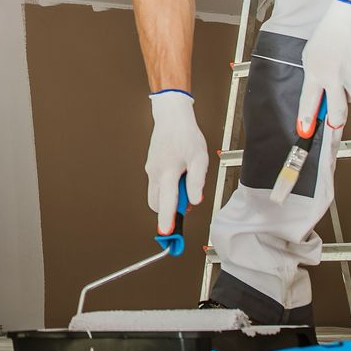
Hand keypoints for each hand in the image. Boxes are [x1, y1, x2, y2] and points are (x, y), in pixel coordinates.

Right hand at [145, 89, 206, 233]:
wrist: (171, 117)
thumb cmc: (185, 135)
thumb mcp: (199, 158)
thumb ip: (196, 181)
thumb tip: (195, 200)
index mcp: (167, 171)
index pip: (167, 201)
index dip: (167, 219)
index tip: (166, 233)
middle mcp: (155, 173)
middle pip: (158, 204)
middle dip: (171, 209)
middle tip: (188, 199)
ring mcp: (150, 171)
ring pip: (157, 195)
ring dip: (170, 198)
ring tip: (185, 181)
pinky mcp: (151, 168)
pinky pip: (158, 186)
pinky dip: (168, 188)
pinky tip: (180, 175)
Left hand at [298, 0, 350, 136]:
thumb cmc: (328, 37)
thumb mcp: (311, 57)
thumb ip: (313, 80)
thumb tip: (316, 103)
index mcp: (316, 72)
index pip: (309, 103)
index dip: (307, 120)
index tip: (305, 132)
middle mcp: (335, 77)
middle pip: (337, 113)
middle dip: (334, 124)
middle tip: (332, 126)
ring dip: (348, 91)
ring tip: (344, 71)